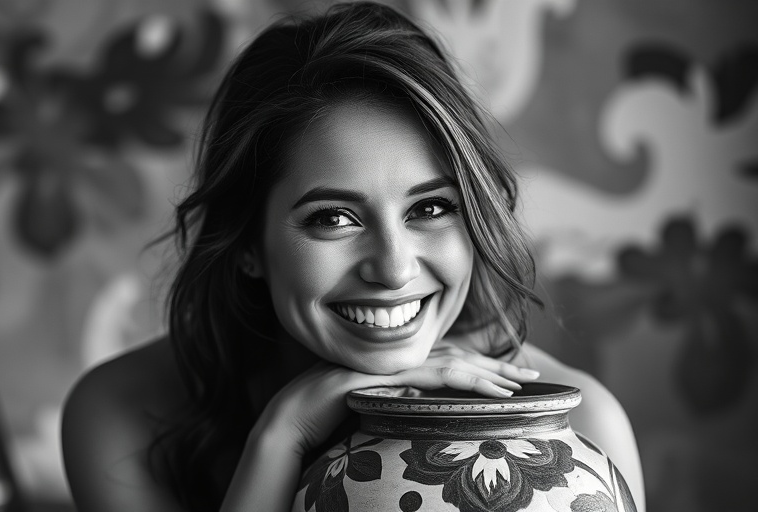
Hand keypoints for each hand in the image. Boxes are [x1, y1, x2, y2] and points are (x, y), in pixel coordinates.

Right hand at [254, 342, 539, 456]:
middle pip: (457, 357)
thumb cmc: (327, 420)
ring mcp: (389, 365)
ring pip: (449, 364)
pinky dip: (460, 381)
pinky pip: (429, 376)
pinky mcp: (383, 375)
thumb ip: (400, 403)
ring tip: (517, 388)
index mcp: (398, 366)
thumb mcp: (373, 410)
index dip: (483, 365)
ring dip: (486, 375)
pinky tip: (483, 390)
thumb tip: (426, 408)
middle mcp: (396, 359)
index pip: (449, 361)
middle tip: (532, 376)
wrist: (291, 420)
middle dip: (496, 365)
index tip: (513, 376)